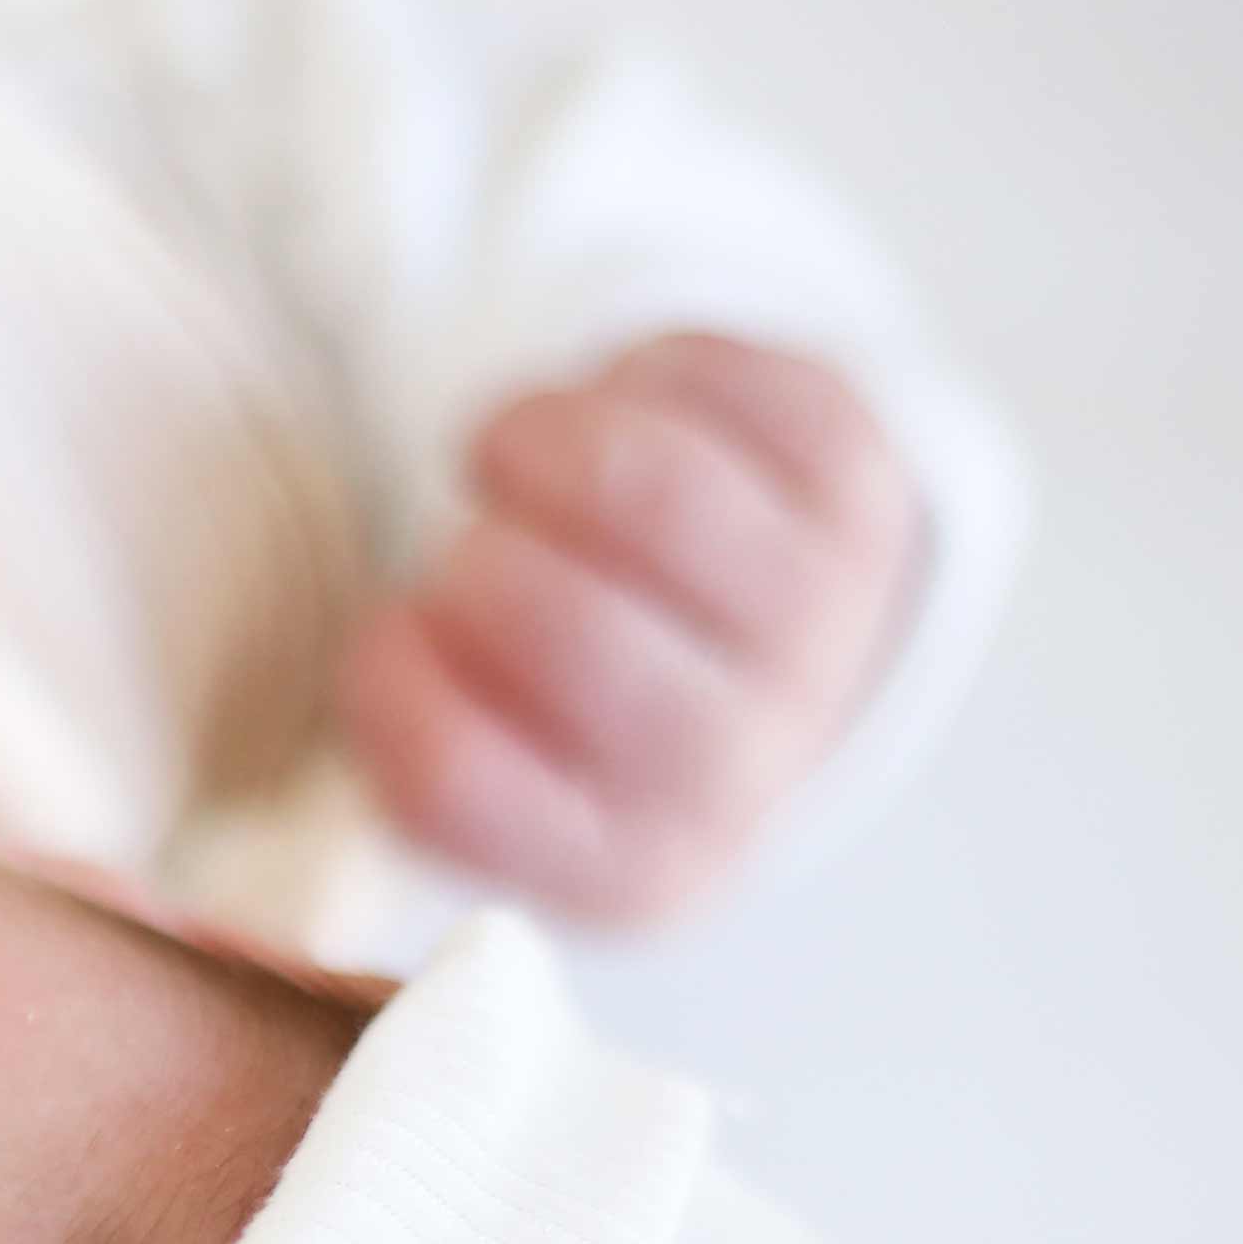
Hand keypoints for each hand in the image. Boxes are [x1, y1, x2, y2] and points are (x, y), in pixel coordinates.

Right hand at [338, 332, 920, 929]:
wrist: (766, 662)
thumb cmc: (580, 714)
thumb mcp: (497, 784)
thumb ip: (415, 753)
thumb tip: (390, 646)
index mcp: (621, 870)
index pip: (449, 775)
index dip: (382, 674)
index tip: (390, 630)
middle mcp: (738, 768)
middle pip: (562, 626)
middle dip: (475, 555)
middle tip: (471, 548)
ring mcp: (819, 626)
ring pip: (655, 492)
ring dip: (542, 438)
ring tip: (512, 455)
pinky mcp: (860, 494)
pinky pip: (727, 392)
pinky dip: (635, 373)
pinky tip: (618, 411)